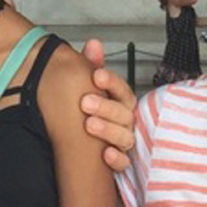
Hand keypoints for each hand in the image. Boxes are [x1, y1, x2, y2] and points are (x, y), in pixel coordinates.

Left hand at [81, 39, 135, 172]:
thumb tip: (93, 43)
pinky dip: (117, 159)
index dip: (111, 82)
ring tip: (89, 124)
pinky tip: (105, 153)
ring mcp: (124, 141)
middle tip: (85, 102)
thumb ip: (92, 66)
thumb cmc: (91, 112)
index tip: (96, 75)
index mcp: (120, 102)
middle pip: (124, 113)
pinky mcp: (119, 162)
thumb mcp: (88, 88)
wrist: (80, 145)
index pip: (122, 89)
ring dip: (108, 130)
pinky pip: (124, 163)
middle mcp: (125, 121)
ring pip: (125, 137)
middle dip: (105, 107)